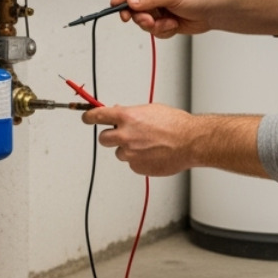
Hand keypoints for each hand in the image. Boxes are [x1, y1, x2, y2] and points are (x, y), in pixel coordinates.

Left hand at [82, 102, 196, 175]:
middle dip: (110, 137)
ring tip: (148, 145)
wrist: (190, 142)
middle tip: (122, 135)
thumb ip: (131, 113)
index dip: (89, 117)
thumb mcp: (151, 110)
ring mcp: (130, 153)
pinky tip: (153, 153)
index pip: (97, 116)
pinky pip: (132, 163)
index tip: (86, 118)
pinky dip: (139, 159)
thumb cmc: (175, 124)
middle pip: (103, 139)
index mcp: (127, 117)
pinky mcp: (137, 166)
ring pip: (120, 152)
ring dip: (128, 149)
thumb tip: (118, 113)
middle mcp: (125, 135)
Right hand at [110, 0, 224, 38]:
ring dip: (155, 26)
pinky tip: (173, 25)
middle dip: (142, 17)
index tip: (115, 7)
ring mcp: (159, 10)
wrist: (212, 12)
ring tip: (167, 22)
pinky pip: (154, 31)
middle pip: (134, 9)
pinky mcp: (164, 22)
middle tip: (149, 20)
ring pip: (144, 22)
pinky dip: (163, 31)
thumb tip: (132, 1)